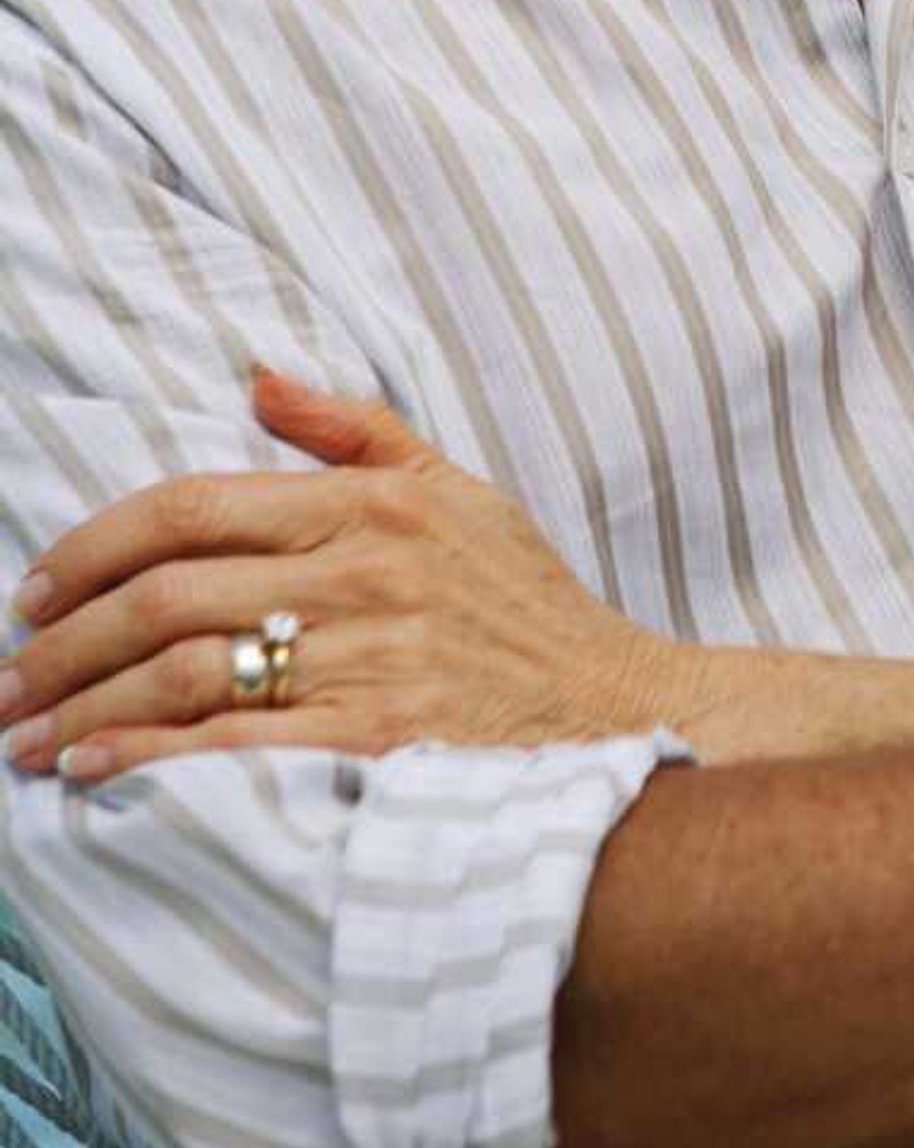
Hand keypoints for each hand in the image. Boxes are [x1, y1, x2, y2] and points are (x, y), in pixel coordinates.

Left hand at [2, 370, 674, 780]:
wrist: (619, 714)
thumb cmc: (528, 607)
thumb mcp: (459, 492)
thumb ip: (356, 432)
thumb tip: (259, 378)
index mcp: (373, 505)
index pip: (195, 505)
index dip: (95, 546)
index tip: (36, 588)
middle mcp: (367, 575)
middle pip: (172, 594)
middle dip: (67, 640)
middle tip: (8, 676)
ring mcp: (373, 661)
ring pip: (189, 671)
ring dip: (87, 704)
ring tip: (26, 736)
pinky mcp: (379, 746)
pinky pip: (236, 750)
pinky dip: (148, 759)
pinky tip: (94, 768)